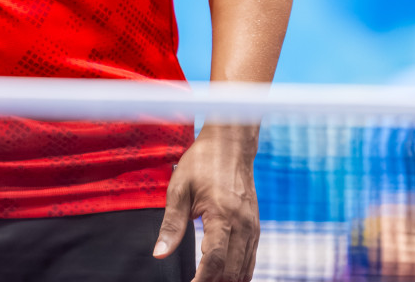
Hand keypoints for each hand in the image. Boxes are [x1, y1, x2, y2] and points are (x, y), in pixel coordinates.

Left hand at [154, 124, 259, 281]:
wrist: (231, 146)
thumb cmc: (202, 163)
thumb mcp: (179, 189)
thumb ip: (171, 225)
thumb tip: (159, 254)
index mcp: (222, 215)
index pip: (213, 259)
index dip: (201, 279)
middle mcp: (243, 225)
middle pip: (230, 270)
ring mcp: (252, 228)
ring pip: (244, 270)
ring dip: (226, 280)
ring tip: (205, 280)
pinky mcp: (256, 228)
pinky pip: (250, 260)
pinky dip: (238, 273)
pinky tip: (222, 276)